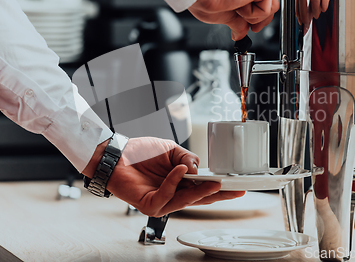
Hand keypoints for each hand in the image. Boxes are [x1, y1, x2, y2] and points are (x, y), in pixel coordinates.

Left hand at [105, 137, 244, 216]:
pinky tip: (179, 170)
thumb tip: (197, 171)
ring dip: (200, 191)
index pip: (204, 188)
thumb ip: (187, 159)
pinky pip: (166, 195)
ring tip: (214, 183)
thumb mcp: (171, 150)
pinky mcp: (150, 205)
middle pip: (200, 199)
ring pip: (186, 200)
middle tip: (235, 190)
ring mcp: (162, 202)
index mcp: (180, 183)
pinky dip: (174, 181)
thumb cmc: (141, 152)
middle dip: (219, 195)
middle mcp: (173, 194)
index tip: (236, 185)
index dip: (220, 188)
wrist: (118, 154)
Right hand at [188, 0, 278, 40]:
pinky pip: (267, 9)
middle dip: (261, 18)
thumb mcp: (224, 13)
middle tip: (251, 28)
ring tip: (237, 12)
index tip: (250, 24)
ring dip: (255, 16)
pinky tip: (237, 7)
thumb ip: (237, 22)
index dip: (258, 12)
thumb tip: (240, 34)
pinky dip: (253, 15)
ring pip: (271, 5)